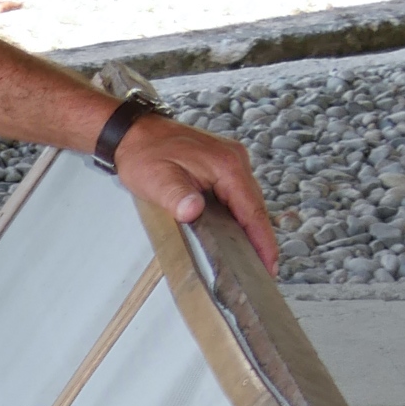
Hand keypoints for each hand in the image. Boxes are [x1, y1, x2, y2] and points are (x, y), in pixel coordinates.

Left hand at [113, 112, 280, 275]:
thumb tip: (193, 211)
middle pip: (255, 207)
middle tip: (263, 271)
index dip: (262, 240)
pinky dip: (240, 216)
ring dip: (252, 228)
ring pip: (248, 202)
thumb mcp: (157, 180)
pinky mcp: (222, 166)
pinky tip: (238, 235)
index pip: (252, 209)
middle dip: (261, 239)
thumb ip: (177, 196)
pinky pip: (238, 195)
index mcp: (227, 165)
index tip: (268, 264)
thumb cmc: (145, 154)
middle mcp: (235, 161)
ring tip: (254, 259)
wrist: (136, 133)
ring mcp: (230, 162)